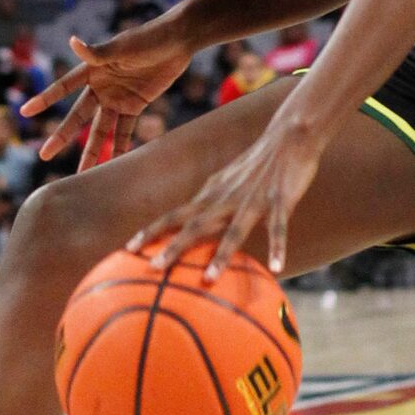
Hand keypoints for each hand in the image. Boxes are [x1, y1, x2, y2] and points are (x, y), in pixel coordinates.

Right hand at [20, 21, 192, 169]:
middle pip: (78, 116)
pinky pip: (125, 130)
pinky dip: (120, 147)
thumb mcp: (122, 46)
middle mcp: (101, 86)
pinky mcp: (135, 105)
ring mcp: (117, 98)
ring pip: (100, 129)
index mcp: (92, 69)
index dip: (45, 99)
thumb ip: (98, 52)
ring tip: (81, 174)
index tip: (25, 111)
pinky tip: (114, 166)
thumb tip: (72, 42)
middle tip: (44, 155)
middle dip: (62, 136)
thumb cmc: (148, 37)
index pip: (63, 87)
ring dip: (92, 151)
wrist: (178, 41)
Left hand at [133, 114, 320, 279]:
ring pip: (234, 230)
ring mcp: (253, 199)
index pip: (174, 214)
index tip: (127, 249)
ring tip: (209, 278)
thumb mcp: (228, 182)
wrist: (288, 136)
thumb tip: (195, 228)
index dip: (151, 231)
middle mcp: (226, 198)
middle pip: (195, 224)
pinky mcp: (280, 199)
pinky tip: (277, 267)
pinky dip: (277, 247)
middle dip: (173, 246)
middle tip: (152, 268)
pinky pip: (278, 227)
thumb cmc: (257, 164)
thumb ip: (212, 203)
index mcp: (211, 194)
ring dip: (221, 254)